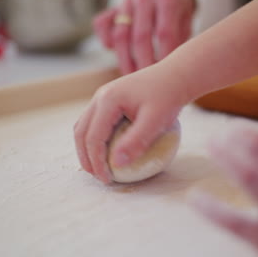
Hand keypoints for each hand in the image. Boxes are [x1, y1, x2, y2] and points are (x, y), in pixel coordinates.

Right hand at [74, 65, 188, 182]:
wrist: (176, 76)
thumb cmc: (168, 97)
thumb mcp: (156, 121)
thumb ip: (136, 141)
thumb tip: (117, 164)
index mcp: (108, 100)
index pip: (93, 137)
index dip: (97, 162)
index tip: (108, 180)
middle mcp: (100, 97)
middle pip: (81, 132)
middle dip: (86, 158)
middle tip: (99, 178)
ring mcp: (103, 96)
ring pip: (83, 126)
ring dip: (87, 149)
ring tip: (98, 168)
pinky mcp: (109, 99)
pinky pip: (94, 122)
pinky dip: (94, 139)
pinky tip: (107, 151)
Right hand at [93, 0, 195, 74]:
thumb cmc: (176, 10)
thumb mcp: (185, 20)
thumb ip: (181, 41)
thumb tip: (174, 71)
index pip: (164, 33)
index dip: (164, 58)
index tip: (166, 79)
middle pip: (141, 37)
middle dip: (144, 65)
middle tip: (148, 88)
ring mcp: (125, 3)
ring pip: (120, 36)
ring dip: (126, 62)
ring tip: (132, 80)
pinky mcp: (111, 8)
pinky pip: (101, 25)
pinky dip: (106, 42)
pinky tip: (116, 57)